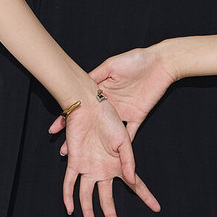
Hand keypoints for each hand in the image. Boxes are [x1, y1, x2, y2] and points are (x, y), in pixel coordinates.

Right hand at [48, 45, 176, 155]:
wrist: (161, 62)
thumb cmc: (135, 59)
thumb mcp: (111, 65)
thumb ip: (96, 75)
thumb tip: (79, 84)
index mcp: (103, 91)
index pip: (83, 107)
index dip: (69, 117)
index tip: (55, 128)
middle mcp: (112, 104)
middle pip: (92, 123)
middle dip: (79, 137)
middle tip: (65, 150)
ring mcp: (124, 111)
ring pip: (108, 132)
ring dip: (97, 144)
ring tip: (84, 155)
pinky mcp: (138, 115)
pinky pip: (130, 132)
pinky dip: (124, 144)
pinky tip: (113, 156)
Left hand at [60, 95, 160, 216]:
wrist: (89, 107)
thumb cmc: (109, 119)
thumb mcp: (124, 140)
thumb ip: (128, 161)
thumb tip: (130, 179)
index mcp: (118, 165)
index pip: (135, 185)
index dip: (146, 197)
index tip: (156, 208)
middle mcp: (103, 170)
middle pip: (107, 198)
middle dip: (111, 215)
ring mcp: (88, 168)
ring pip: (87, 196)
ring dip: (88, 211)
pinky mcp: (74, 162)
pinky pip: (69, 183)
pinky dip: (68, 196)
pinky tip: (69, 209)